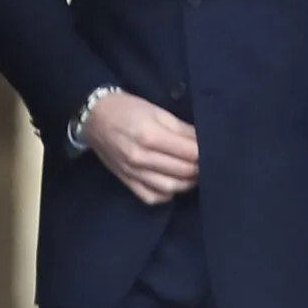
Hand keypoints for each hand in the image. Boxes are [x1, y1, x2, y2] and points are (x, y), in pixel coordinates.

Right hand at [79, 91, 198, 204]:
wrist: (94, 118)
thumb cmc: (127, 109)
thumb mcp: (157, 112)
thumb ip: (183, 129)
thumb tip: (205, 142)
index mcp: (149, 136)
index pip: (191, 153)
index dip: (206, 152)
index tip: (213, 148)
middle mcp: (140, 158)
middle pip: (184, 171)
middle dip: (201, 166)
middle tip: (207, 160)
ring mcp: (133, 173)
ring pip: (172, 187)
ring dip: (188, 182)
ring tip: (193, 172)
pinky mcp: (127, 182)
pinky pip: (153, 197)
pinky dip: (168, 194)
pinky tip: (172, 182)